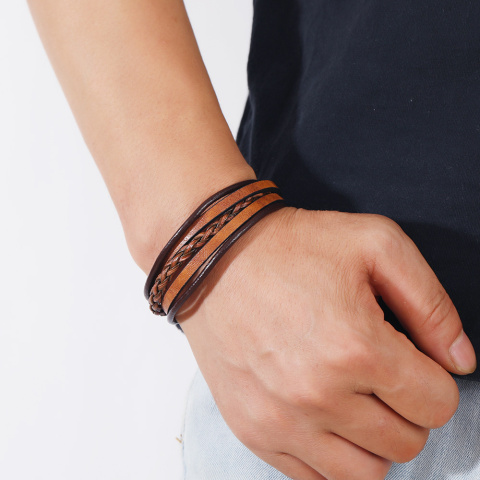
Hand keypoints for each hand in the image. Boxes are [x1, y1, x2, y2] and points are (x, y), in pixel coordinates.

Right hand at [177, 206, 475, 479]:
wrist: (216, 257)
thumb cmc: (292, 247)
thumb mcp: (376, 244)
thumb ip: (431, 304)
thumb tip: (460, 361)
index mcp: (357, 348)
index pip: (437, 404)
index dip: (432, 379)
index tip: (408, 358)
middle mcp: (318, 395)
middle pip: (406, 442)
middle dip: (405, 408)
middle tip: (379, 373)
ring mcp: (281, 420)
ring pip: (365, 473)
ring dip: (372, 440)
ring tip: (353, 399)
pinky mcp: (252, 429)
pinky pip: (313, 478)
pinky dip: (331, 455)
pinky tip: (322, 416)